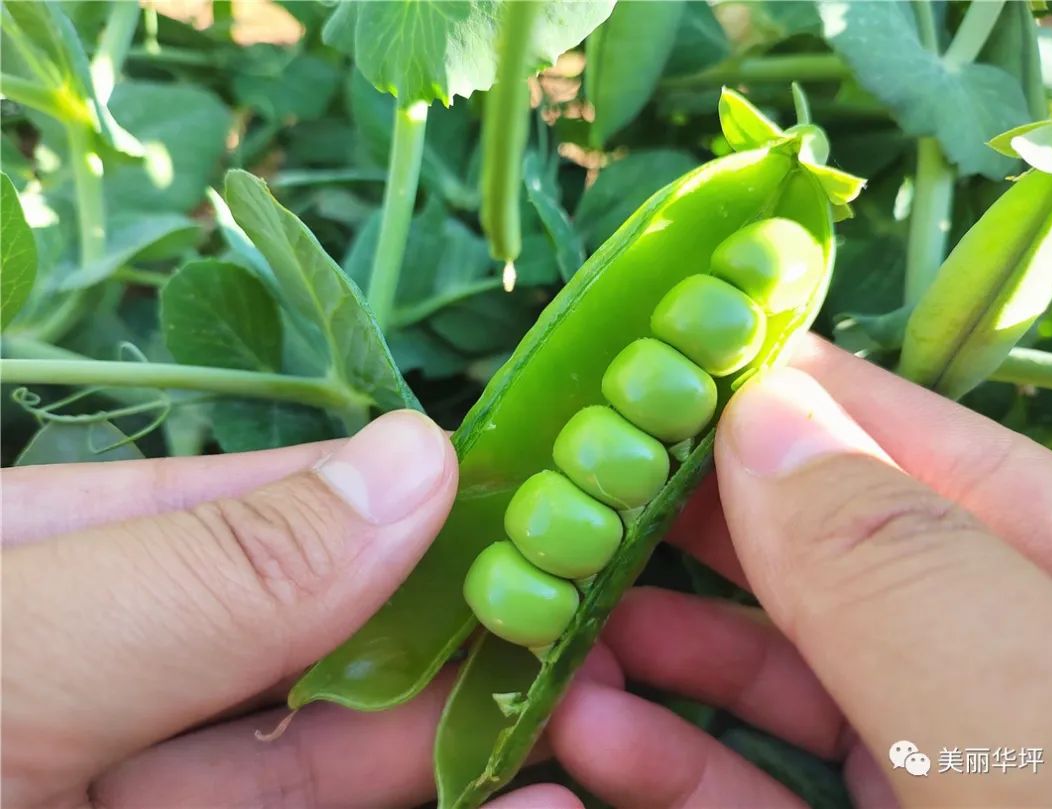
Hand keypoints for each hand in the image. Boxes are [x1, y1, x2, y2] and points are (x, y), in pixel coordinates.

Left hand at [2, 411, 572, 808]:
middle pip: (295, 637)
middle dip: (440, 624)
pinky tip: (532, 801)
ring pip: (319, 751)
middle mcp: (90, 675)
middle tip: (577, 610)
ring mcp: (127, 791)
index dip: (379, 497)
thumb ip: (213, 568)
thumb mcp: (20, 652)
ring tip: (583, 694)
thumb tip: (416, 458)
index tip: (518, 496)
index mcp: (32, 565)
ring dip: (455, 727)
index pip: (231, 505)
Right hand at [548, 336, 1051, 807]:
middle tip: (558, 498)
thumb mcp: (1028, 713)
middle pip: (813, 548)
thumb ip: (895, 564)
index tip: (633, 360)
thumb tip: (760, 406)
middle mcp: (995, 648)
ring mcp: (941, 754)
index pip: (898, 438)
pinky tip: (594, 731)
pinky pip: (767, 781)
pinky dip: (675, 757)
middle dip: (677, 520)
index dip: (766, 386)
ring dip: (653, 642)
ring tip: (549, 623)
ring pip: (778, 667)